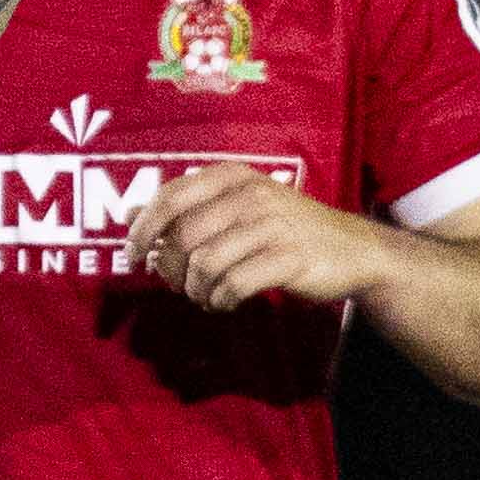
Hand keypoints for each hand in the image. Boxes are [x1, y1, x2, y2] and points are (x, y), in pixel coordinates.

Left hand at [123, 162, 392, 311]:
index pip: (170, 198)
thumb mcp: (236, 208)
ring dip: (197, 291)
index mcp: (232, 177)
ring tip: (208, 297)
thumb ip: (185, 210)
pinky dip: (221, 301)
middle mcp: (251, 194)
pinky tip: (227, 302)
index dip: (143, 230)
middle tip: (182, 287)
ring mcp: (272, 225)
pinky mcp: (289, 258)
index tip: (133, 258)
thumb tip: (127, 215)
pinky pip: (234, 285)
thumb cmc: (285, 230)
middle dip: (172, 271)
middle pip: (183, 238)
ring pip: (205, 265)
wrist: (353, 250)